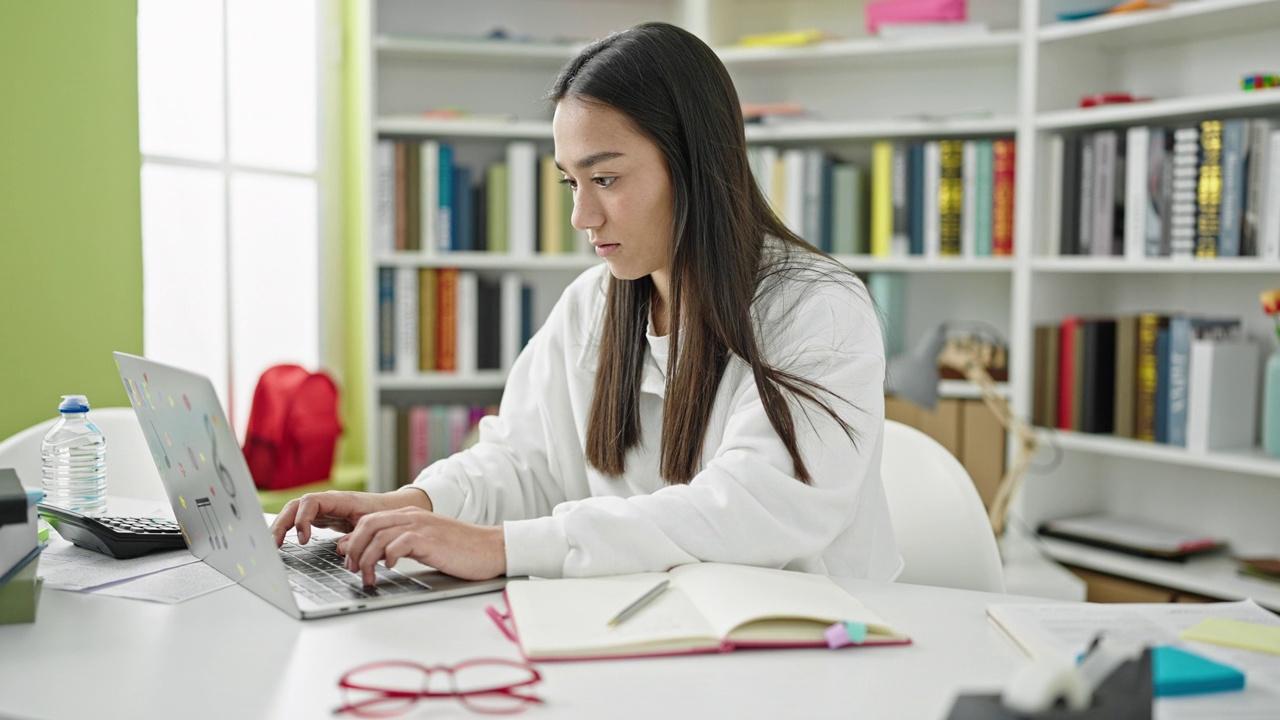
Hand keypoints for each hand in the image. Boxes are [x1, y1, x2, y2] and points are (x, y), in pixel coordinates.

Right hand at [270, 487, 431, 546]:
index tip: (303, 539)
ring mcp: (323, 509)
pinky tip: (284, 542)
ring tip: (273, 544)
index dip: (303, 519)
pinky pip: (301, 519)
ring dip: (282, 526)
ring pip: (295, 512)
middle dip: (282, 523)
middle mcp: (328, 502)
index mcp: (340, 500)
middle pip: (296, 506)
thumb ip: (359, 535)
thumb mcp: (373, 525)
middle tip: (275, 544)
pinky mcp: (323, 517)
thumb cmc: (384, 514)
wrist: (392, 509)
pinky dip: (290, 529)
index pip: (310, 502)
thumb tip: (342, 548)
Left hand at [337, 507, 506, 583]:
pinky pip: (399, 543)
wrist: (491, 548)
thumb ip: (398, 545)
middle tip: (353, 570)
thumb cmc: (460, 550)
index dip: (354, 541)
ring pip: (378, 536)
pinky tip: (390, 568)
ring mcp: (421, 526)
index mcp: (410, 516)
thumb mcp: (424, 545)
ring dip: (367, 559)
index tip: (350, 561)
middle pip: (368, 525)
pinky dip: (388, 556)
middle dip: (354, 549)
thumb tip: (371, 555)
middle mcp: (412, 517)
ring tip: (368, 577)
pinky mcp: (430, 539)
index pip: (369, 521)